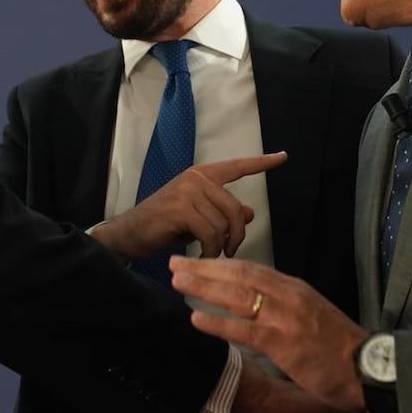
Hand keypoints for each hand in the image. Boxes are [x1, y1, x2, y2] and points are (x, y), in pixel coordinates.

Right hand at [92, 152, 287, 261]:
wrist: (129, 234)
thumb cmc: (162, 226)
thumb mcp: (197, 217)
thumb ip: (222, 212)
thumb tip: (250, 213)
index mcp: (202, 175)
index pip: (237, 166)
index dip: (261, 163)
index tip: (282, 157)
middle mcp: (196, 178)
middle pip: (236, 208)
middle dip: (237, 235)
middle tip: (229, 252)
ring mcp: (188, 190)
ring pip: (223, 223)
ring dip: (220, 246)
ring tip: (209, 255)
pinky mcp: (180, 207)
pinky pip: (210, 233)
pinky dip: (210, 251)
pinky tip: (201, 256)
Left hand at [171, 257, 367, 412]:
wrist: (367, 366)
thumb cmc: (338, 346)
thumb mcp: (311, 313)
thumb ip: (285, 304)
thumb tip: (258, 303)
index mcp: (294, 288)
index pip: (251, 268)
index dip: (220, 263)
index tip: (197, 260)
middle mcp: (287, 296)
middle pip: (238, 274)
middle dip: (204, 268)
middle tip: (176, 263)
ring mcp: (284, 317)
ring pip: (236, 295)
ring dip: (204, 287)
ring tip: (178, 282)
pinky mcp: (283, 342)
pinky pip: (243, 329)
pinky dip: (218, 322)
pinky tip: (196, 319)